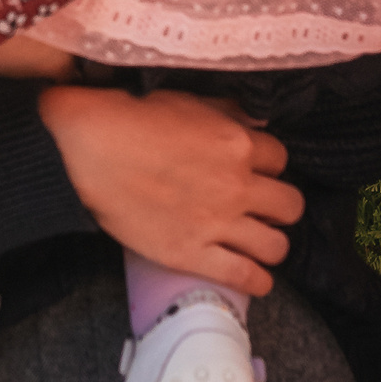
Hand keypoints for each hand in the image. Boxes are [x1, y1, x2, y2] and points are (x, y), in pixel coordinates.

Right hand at [41, 86, 302, 296]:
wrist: (90, 149)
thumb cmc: (133, 118)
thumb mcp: (188, 101)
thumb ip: (227, 113)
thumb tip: (254, 124)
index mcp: (238, 144)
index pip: (281, 159)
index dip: (268, 165)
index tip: (256, 170)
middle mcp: (237, 185)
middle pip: (290, 205)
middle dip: (279, 206)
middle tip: (262, 207)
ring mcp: (218, 223)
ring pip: (276, 245)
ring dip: (272, 243)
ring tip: (259, 242)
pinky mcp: (194, 254)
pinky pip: (245, 277)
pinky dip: (257, 280)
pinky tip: (255, 277)